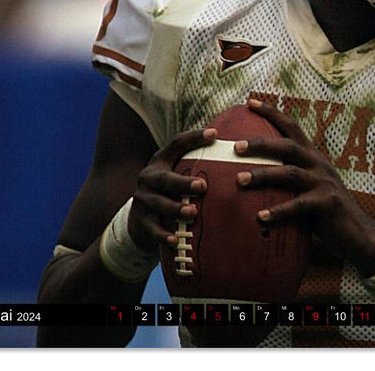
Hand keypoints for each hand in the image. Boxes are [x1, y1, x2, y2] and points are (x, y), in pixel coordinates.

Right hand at [126, 127, 216, 251]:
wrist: (139, 216)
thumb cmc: (170, 189)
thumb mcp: (176, 171)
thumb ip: (195, 162)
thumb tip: (235, 150)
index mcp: (161, 161)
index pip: (176, 144)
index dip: (194, 138)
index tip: (214, 134)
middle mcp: (149, 177)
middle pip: (164, 178)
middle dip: (182, 183)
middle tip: (202, 186)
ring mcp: (143, 199)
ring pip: (158, 204)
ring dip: (175, 209)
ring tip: (192, 213)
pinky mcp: (141, 220)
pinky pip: (153, 228)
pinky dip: (163, 235)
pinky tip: (175, 240)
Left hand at [234, 99, 374, 276]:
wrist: (358, 233)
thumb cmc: (325, 210)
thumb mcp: (308, 187)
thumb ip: (287, 178)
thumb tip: (248, 175)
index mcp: (313, 156)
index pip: (291, 126)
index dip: (272, 112)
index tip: (249, 102)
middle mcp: (319, 164)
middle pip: (288, 146)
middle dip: (261, 143)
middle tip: (236, 146)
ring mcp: (324, 183)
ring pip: (290, 173)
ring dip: (263, 175)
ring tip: (239, 180)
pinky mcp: (327, 204)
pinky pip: (299, 206)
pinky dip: (278, 211)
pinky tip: (260, 217)